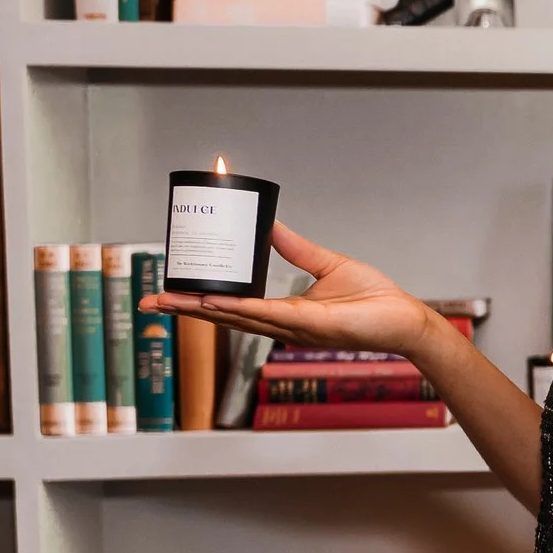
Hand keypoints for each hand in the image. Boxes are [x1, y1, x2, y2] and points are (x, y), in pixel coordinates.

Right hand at [144, 223, 438, 358]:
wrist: (405, 318)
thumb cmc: (374, 299)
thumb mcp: (327, 264)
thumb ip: (296, 248)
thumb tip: (270, 225)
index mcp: (283, 312)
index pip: (233, 305)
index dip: (200, 299)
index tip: (169, 289)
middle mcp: (282, 325)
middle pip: (224, 316)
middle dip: (185, 309)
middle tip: (148, 302)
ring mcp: (295, 328)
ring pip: (238, 317)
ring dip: (201, 309)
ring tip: (167, 301)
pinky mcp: (312, 324)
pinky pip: (269, 315)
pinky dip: (239, 308)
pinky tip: (213, 302)